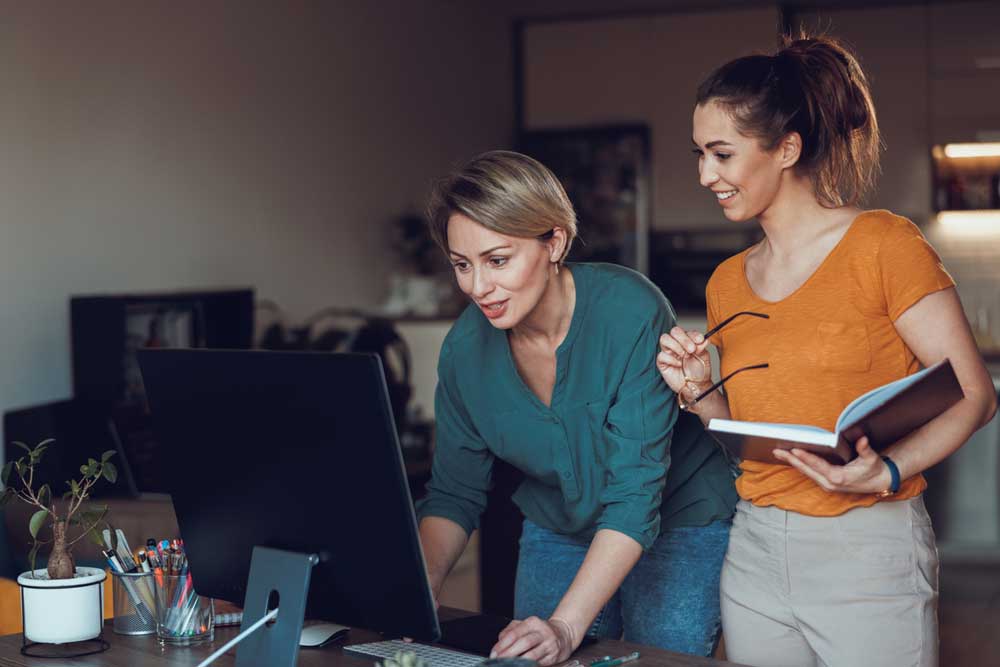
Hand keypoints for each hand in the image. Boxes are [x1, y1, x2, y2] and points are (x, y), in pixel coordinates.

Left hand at [490, 616, 577, 666]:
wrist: (563, 634)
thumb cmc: (540, 631)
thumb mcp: (526, 625)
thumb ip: (511, 630)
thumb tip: (500, 641)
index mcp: (532, 622)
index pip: (514, 633)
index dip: (502, 644)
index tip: (494, 653)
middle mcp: (542, 632)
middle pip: (524, 643)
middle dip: (509, 653)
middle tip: (499, 660)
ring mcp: (549, 644)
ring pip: (532, 655)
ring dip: (519, 662)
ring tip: (509, 665)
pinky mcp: (554, 656)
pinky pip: (540, 663)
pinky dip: (529, 666)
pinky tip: (522, 666)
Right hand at [657, 327, 711, 401]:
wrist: (695, 386)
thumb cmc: (699, 372)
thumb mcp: (704, 358)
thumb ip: (702, 347)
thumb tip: (703, 339)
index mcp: (687, 341)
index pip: (686, 331)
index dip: (693, 334)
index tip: (700, 340)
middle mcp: (677, 344)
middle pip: (674, 331)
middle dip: (684, 339)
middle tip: (691, 349)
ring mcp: (668, 352)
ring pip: (664, 339)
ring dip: (676, 346)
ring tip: (684, 356)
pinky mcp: (662, 362)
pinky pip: (661, 355)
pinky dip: (672, 359)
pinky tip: (679, 364)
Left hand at [773, 437, 892, 494]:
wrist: (879, 482)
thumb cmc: (875, 469)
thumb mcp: (871, 458)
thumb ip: (865, 449)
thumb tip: (863, 440)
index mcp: (839, 477)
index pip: (818, 465)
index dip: (805, 457)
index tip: (793, 451)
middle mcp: (830, 483)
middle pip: (807, 470)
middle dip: (791, 460)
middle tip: (776, 451)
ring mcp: (827, 485)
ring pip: (806, 472)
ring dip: (793, 463)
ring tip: (779, 453)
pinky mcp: (827, 484)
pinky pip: (810, 473)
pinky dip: (800, 466)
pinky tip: (792, 459)